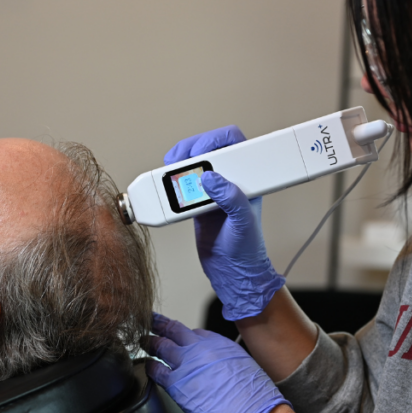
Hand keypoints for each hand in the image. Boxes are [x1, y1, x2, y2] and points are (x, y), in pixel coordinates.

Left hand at [146, 313, 289, 412]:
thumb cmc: (256, 398)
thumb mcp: (244, 367)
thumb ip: (226, 361)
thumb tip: (219, 368)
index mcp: (219, 344)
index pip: (194, 333)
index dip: (182, 334)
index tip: (176, 333)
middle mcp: (201, 349)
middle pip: (173, 331)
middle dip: (159, 326)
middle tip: (149, 322)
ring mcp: (187, 365)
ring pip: (160, 346)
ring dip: (149, 343)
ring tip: (142, 341)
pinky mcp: (177, 385)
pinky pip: (156, 370)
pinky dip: (149, 366)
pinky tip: (146, 366)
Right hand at [165, 126, 284, 320]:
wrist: (232, 273)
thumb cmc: (247, 251)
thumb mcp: (243, 223)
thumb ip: (232, 199)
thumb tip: (212, 178)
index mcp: (247, 179)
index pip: (234, 144)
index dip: (215, 139)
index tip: (200, 150)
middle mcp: (229, 181)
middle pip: (208, 150)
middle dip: (190, 149)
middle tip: (176, 160)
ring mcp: (212, 191)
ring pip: (193, 164)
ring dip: (177, 164)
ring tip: (167, 171)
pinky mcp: (197, 202)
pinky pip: (182, 184)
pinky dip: (171, 182)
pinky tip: (164, 186)